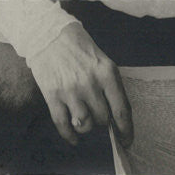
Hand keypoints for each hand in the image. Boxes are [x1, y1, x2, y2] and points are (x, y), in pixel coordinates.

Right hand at [27, 21, 132, 147]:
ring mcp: (70, 90)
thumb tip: (117, 115)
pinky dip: (69, 136)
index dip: (126, 130)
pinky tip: (73, 137)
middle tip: (98, 115)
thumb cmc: (77, 45)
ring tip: (84, 119)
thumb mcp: (101, 60)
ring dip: (86, 126)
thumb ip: (109, 84)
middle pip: (103, 119)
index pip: (121, 110)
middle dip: (102, 121)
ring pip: (84, 125)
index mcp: (107, 72)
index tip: (126, 141)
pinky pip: (63, 125)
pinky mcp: (53, 95)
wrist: (47, 33)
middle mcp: (90, 83)